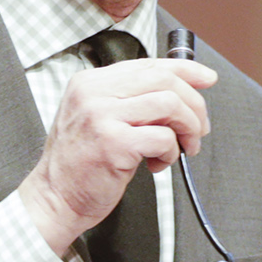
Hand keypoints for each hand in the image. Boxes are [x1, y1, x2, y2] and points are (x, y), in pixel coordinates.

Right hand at [18, 57, 217, 254]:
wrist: (55, 198)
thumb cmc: (79, 164)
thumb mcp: (97, 118)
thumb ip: (130, 100)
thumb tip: (182, 89)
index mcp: (90, 82)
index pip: (148, 64)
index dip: (185, 70)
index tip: (206, 78)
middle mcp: (93, 93)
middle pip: (164, 80)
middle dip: (193, 104)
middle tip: (199, 127)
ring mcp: (102, 116)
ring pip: (170, 105)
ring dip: (187, 128)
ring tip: (183, 147)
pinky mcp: (114, 143)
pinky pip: (163, 138)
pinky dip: (171, 152)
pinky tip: (157, 163)